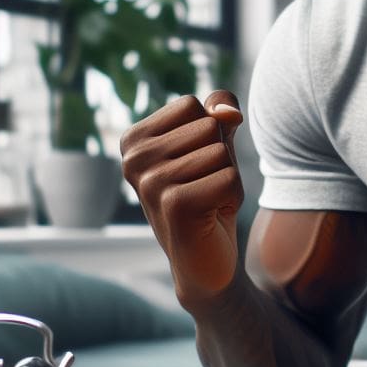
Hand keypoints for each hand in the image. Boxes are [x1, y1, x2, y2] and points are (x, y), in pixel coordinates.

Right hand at [121, 91, 245, 303]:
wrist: (204, 260)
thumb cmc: (208, 195)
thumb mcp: (214, 144)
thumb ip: (219, 110)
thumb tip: (227, 112)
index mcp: (134, 140)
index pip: (192, 106)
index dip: (209, 133)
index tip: (196, 165)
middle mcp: (133, 159)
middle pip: (209, 127)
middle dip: (221, 157)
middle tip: (205, 187)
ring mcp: (150, 183)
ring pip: (221, 152)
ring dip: (227, 179)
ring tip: (208, 202)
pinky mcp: (174, 205)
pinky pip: (229, 178)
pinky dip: (232, 197)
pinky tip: (212, 216)